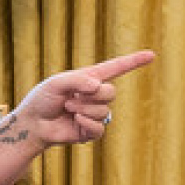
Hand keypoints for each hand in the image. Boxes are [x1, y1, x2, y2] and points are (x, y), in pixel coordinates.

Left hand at [14, 50, 155, 147]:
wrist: (33, 123)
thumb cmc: (42, 99)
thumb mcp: (56, 83)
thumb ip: (77, 80)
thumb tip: (98, 86)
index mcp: (89, 78)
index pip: (116, 68)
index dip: (133, 61)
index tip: (151, 54)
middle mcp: (95, 95)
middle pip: (111, 92)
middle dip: (91, 95)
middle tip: (70, 98)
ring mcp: (95, 113)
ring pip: (104, 111)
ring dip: (83, 109)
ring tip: (67, 109)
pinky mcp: (91, 130)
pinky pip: (100, 127)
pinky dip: (86, 123)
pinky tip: (74, 121)